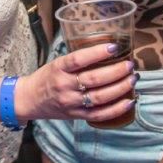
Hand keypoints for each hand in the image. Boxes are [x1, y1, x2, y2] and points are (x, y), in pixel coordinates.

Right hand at [15, 42, 135, 123]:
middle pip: (94, 79)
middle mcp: (64, 86)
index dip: (98, 53)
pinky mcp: (77, 116)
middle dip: (116, 71)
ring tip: (133, 79)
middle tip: (130, 65)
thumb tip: (107, 51)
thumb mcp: (57, 63)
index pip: (79, 59)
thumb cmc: (46, 78)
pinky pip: (100, 114)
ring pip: (100, 97)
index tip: (114, 47)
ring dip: (120, 88)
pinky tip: (129, 101)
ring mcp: (71, 103)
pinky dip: (117, 109)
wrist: (29, 100)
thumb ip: (77, 60)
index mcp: (59, 69)